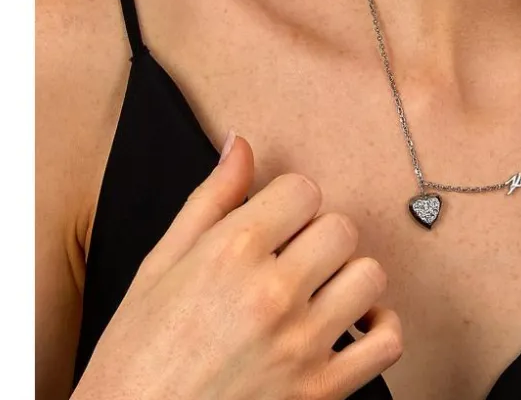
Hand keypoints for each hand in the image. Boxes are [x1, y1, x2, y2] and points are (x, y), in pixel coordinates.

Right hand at [72, 133, 402, 399]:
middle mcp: (272, 294)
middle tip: (290, 259)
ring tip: (317, 292)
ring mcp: (301, 345)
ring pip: (368, 276)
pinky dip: (379, 329)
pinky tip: (352, 325)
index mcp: (231, 253)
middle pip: (340, 227)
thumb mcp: (158, 267)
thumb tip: (241, 144)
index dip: (288, 203)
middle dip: (317, 236)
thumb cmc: (134, 359)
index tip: (275, 223)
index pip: (303, 190)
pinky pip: (386, 342)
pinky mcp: (320, 392)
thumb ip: (210, 199)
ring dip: (346, 279)